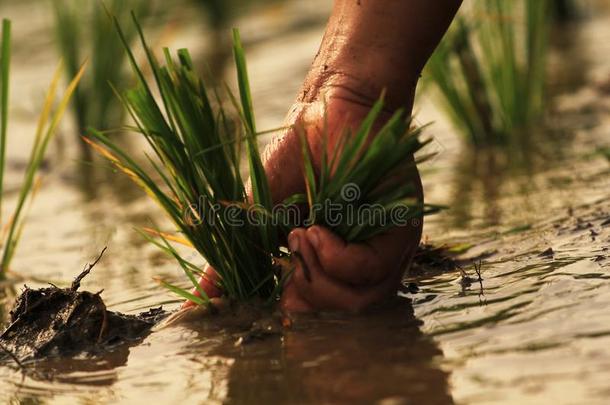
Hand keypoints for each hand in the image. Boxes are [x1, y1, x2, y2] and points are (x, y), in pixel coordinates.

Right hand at [183, 92, 422, 311]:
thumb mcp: (259, 213)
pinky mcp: (400, 229)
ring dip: (320, 276)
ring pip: (360, 300)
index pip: (322, 308)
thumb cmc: (296, 157)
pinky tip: (317, 231)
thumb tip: (206, 296)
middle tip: (288, 257)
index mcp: (332, 261)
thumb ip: (241, 257)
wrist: (325, 110)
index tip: (273, 296)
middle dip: (308, 295)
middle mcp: (363, 260)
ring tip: (301, 236)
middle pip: (343, 312)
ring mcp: (386, 247)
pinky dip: (336, 258)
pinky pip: (370, 269)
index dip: (297, 310)